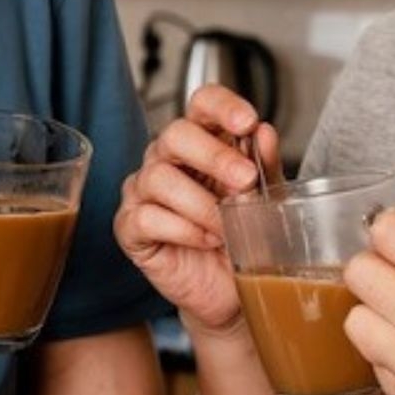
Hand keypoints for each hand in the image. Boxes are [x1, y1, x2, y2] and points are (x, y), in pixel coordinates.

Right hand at [113, 85, 280, 331]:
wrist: (229, 291)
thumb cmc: (241, 239)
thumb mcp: (263, 200)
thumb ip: (263, 166)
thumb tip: (265, 134)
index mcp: (202, 142)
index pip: (202, 103)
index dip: (222, 106)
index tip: (248, 122)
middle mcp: (167, 160)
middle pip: (176, 134)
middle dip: (214, 156)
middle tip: (245, 181)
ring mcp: (143, 192)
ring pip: (159, 178)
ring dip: (201, 203)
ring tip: (228, 226)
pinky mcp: (129, 227)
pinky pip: (146, 217)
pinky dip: (183, 229)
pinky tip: (205, 240)